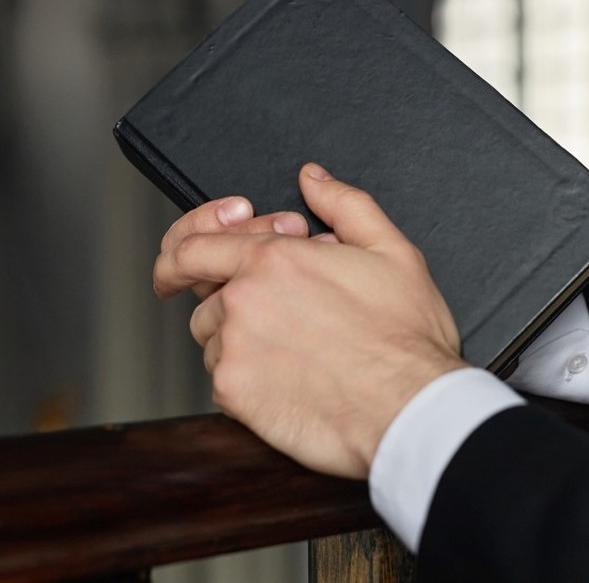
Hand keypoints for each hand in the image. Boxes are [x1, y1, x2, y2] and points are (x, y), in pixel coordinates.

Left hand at [153, 163, 467, 477]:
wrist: (411, 409)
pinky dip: (248, 380)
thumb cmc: (406, 338)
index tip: (177, 269)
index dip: (181, 256)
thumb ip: (344, 204)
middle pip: (207, 299)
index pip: (191, 248)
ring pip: (213, 342)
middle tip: (279, 316)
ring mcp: (234, 348)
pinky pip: (221, 381)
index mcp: (273, 258)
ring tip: (295, 350)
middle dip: (238, 305)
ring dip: (242, 343)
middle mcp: (243, 299)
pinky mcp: (235, 394)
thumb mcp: (391, 250)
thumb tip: (312, 179)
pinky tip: (291, 380)